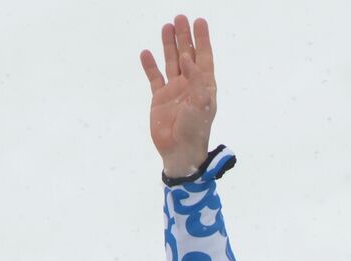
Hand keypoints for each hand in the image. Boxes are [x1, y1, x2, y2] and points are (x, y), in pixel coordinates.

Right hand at [139, 15, 216, 177]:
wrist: (179, 152)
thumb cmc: (194, 130)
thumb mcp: (200, 104)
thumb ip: (196, 79)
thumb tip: (187, 56)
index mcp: (204, 86)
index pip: (204, 57)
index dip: (202, 40)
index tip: (200, 21)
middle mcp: (189, 85)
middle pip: (187, 55)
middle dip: (185, 37)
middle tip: (180, 18)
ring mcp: (174, 91)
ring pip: (171, 62)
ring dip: (169, 45)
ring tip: (166, 26)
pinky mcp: (159, 99)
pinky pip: (154, 77)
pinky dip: (150, 65)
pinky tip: (146, 52)